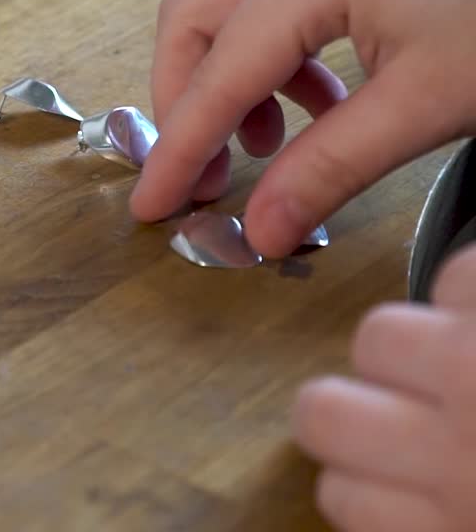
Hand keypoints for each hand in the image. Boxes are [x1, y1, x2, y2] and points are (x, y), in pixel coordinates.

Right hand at [129, 0, 475, 257]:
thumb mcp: (427, 107)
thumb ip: (329, 169)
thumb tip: (262, 229)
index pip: (222, 72)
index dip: (180, 145)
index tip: (152, 200)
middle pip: (193, 20)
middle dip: (188, 103)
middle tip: (206, 175)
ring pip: (224, 3)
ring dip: (229, 78)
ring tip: (269, 142)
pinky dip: (271, 51)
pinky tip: (315, 98)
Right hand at [291, 243, 475, 531]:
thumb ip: (430, 516)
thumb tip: (374, 487)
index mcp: (453, 526)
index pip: (340, 495)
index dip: (365, 474)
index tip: (393, 470)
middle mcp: (453, 453)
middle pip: (322, 412)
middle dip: (358, 405)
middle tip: (406, 405)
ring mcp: (470, 370)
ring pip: (379, 335)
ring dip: (420, 340)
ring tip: (465, 350)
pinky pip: (450, 276)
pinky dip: (469, 289)